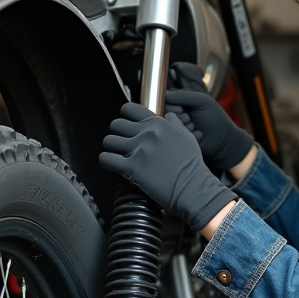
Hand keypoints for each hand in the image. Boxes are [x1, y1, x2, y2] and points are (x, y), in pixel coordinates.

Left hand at [100, 102, 236, 231]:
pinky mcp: (132, 168)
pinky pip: (107, 159)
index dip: (124, 116)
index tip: (125, 125)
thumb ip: (175, 124)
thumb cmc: (192, 166)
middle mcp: (147, 134)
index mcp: (159, 124)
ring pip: (109, 140)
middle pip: (116, 125)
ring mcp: (139, 150)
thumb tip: (169, 115)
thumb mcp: (188, 138)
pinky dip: (105, 160)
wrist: (193, 188)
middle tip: (120, 142)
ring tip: (115, 153)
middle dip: (116, 133)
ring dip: (110, 147)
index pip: (129, 109)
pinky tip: (110, 162)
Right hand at [164, 88, 254, 170]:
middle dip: (180, 116)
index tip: (182, 108)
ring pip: (170, 125)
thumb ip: (184, 96)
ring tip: (196, 126)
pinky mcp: (180, 140)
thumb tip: (165, 94)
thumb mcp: (202, 101)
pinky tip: (198, 135)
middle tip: (190, 118)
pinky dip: (190, 135)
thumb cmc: (215, 117)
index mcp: (180, 103)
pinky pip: (177, 137)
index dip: (172, 105)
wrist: (224, 139)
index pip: (165, 100)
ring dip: (186, 126)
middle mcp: (176, 115)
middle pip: (165, 113)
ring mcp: (177, 128)